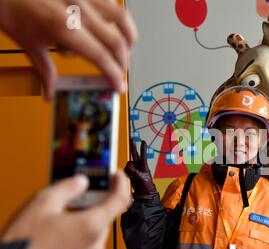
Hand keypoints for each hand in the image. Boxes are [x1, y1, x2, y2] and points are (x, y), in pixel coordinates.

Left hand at [0, 0, 137, 98]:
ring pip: (120, 17)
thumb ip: (45, 69)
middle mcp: (79, 8)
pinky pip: (109, 2)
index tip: (119, 85)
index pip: (100, 56)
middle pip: (116, 41)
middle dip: (122, 61)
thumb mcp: (26, 41)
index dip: (114, 74)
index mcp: (64, 26)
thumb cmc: (9, 4)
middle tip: (119, 71)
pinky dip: (115, 16)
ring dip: (127, 37)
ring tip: (125, 48)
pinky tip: (109, 25)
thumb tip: (50, 90)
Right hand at [1, 171, 130, 248]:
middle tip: (83, 191)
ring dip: (88, 217)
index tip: (117, 175)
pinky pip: (89, 243)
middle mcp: (96, 244)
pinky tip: (63, 228)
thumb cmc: (26, 245)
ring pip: (97, 229)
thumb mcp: (43, 204)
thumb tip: (81, 181)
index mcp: (92, 226)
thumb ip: (68, 188)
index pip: (120, 199)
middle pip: (107, 215)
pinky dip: (82, 232)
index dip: (121, 183)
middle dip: (97, 201)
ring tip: (66, 211)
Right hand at [124, 140, 157, 200]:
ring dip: (128, 168)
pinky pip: (125, 170)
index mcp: (144, 166)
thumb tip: (127, 167)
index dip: (143, 148)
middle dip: (133, 147)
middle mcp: (138, 166)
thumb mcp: (142, 177)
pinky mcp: (129, 174)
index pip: (143, 155)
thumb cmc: (147, 186)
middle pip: (135, 154)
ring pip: (128, 164)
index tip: (143, 141)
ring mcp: (133, 170)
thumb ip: (134, 171)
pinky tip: (129, 176)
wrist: (144, 194)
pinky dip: (125, 172)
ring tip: (132, 175)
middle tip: (132, 140)